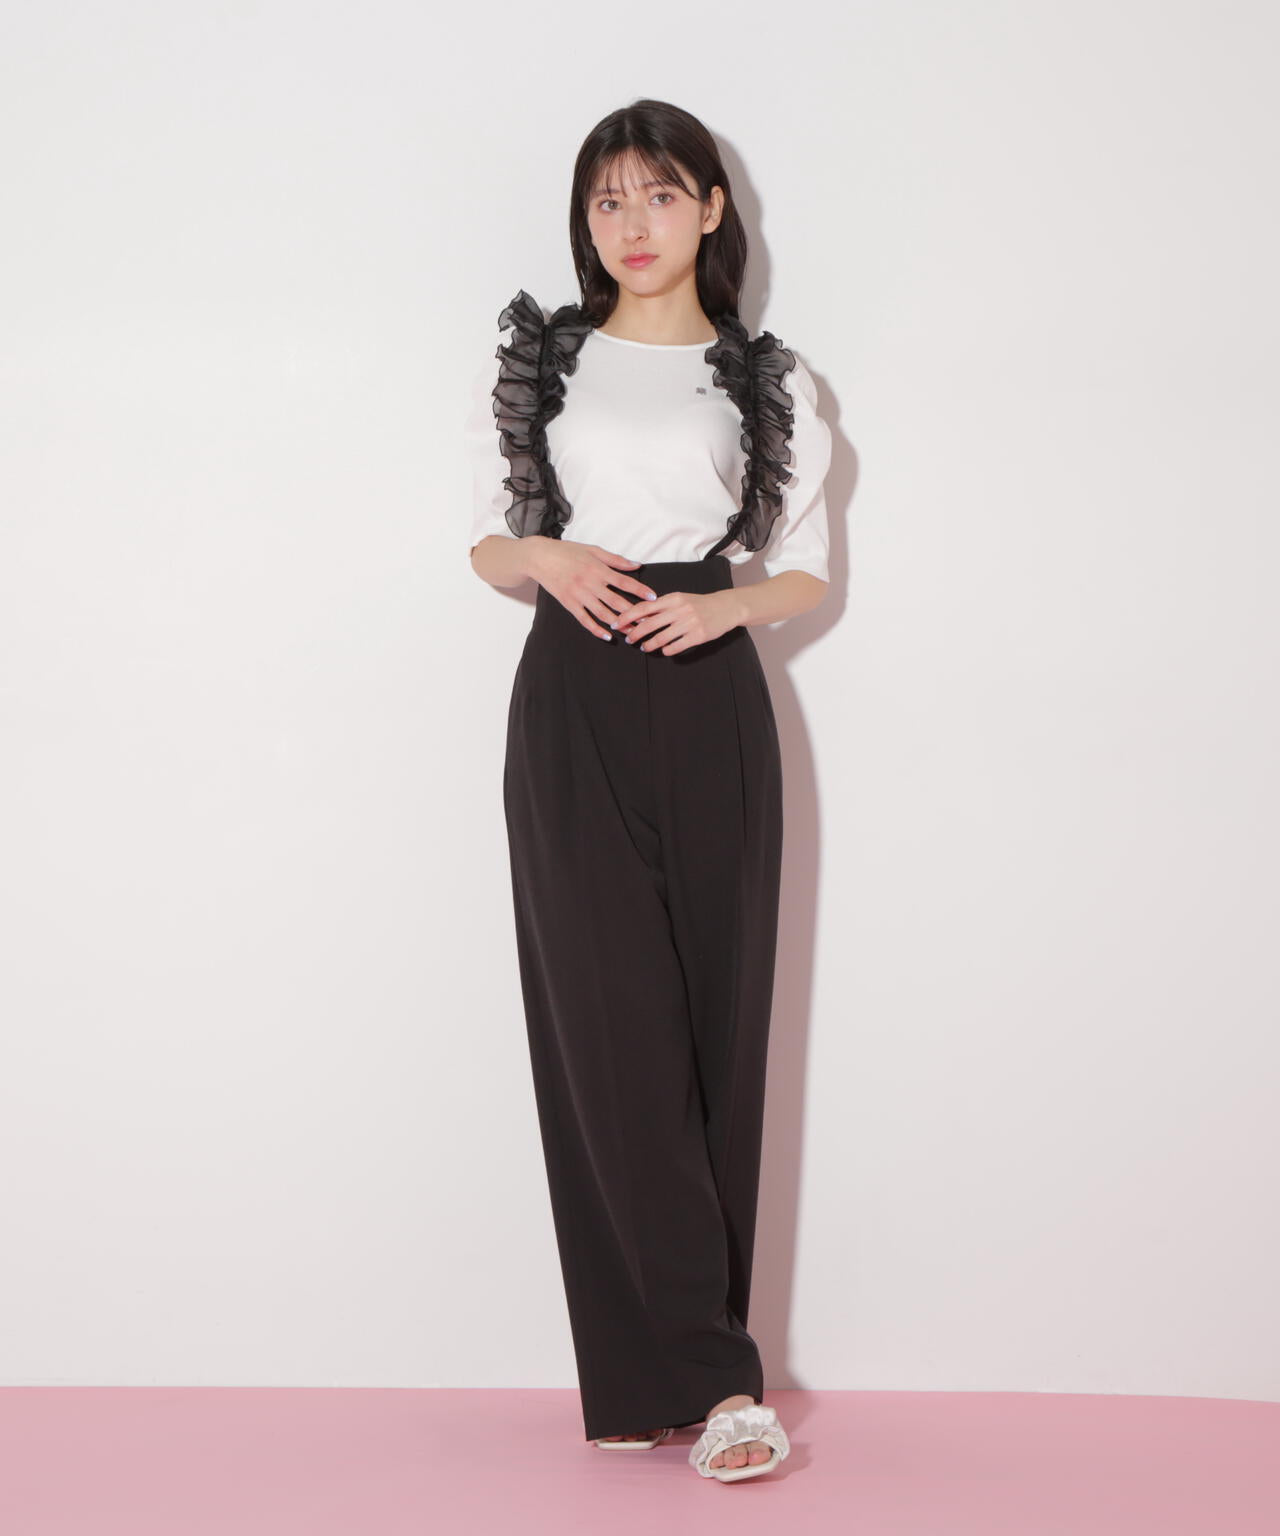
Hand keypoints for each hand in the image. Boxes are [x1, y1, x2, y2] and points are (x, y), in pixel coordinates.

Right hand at [527, 540, 656, 639]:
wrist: (540, 557)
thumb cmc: (568, 551)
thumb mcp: (593, 550)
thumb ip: (615, 559)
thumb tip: (636, 565)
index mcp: (598, 568)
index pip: (624, 582)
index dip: (640, 590)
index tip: (653, 598)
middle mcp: (590, 583)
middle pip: (616, 601)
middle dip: (633, 612)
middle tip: (647, 620)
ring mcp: (579, 595)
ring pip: (602, 613)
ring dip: (618, 623)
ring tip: (632, 631)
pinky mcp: (568, 603)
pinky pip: (584, 619)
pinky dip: (596, 629)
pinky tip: (607, 636)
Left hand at [612, 588, 742, 656]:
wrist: (726, 607)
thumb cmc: (699, 604)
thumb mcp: (680, 599)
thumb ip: (662, 607)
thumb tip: (638, 618)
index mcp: (673, 598)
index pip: (644, 607)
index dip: (628, 616)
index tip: (617, 623)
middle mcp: (680, 610)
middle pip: (649, 624)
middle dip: (635, 634)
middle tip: (629, 640)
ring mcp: (689, 623)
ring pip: (661, 638)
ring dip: (649, 645)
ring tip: (644, 647)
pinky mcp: (698, 636)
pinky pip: (676, 647)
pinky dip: (667, 650)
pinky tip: (664, 650)